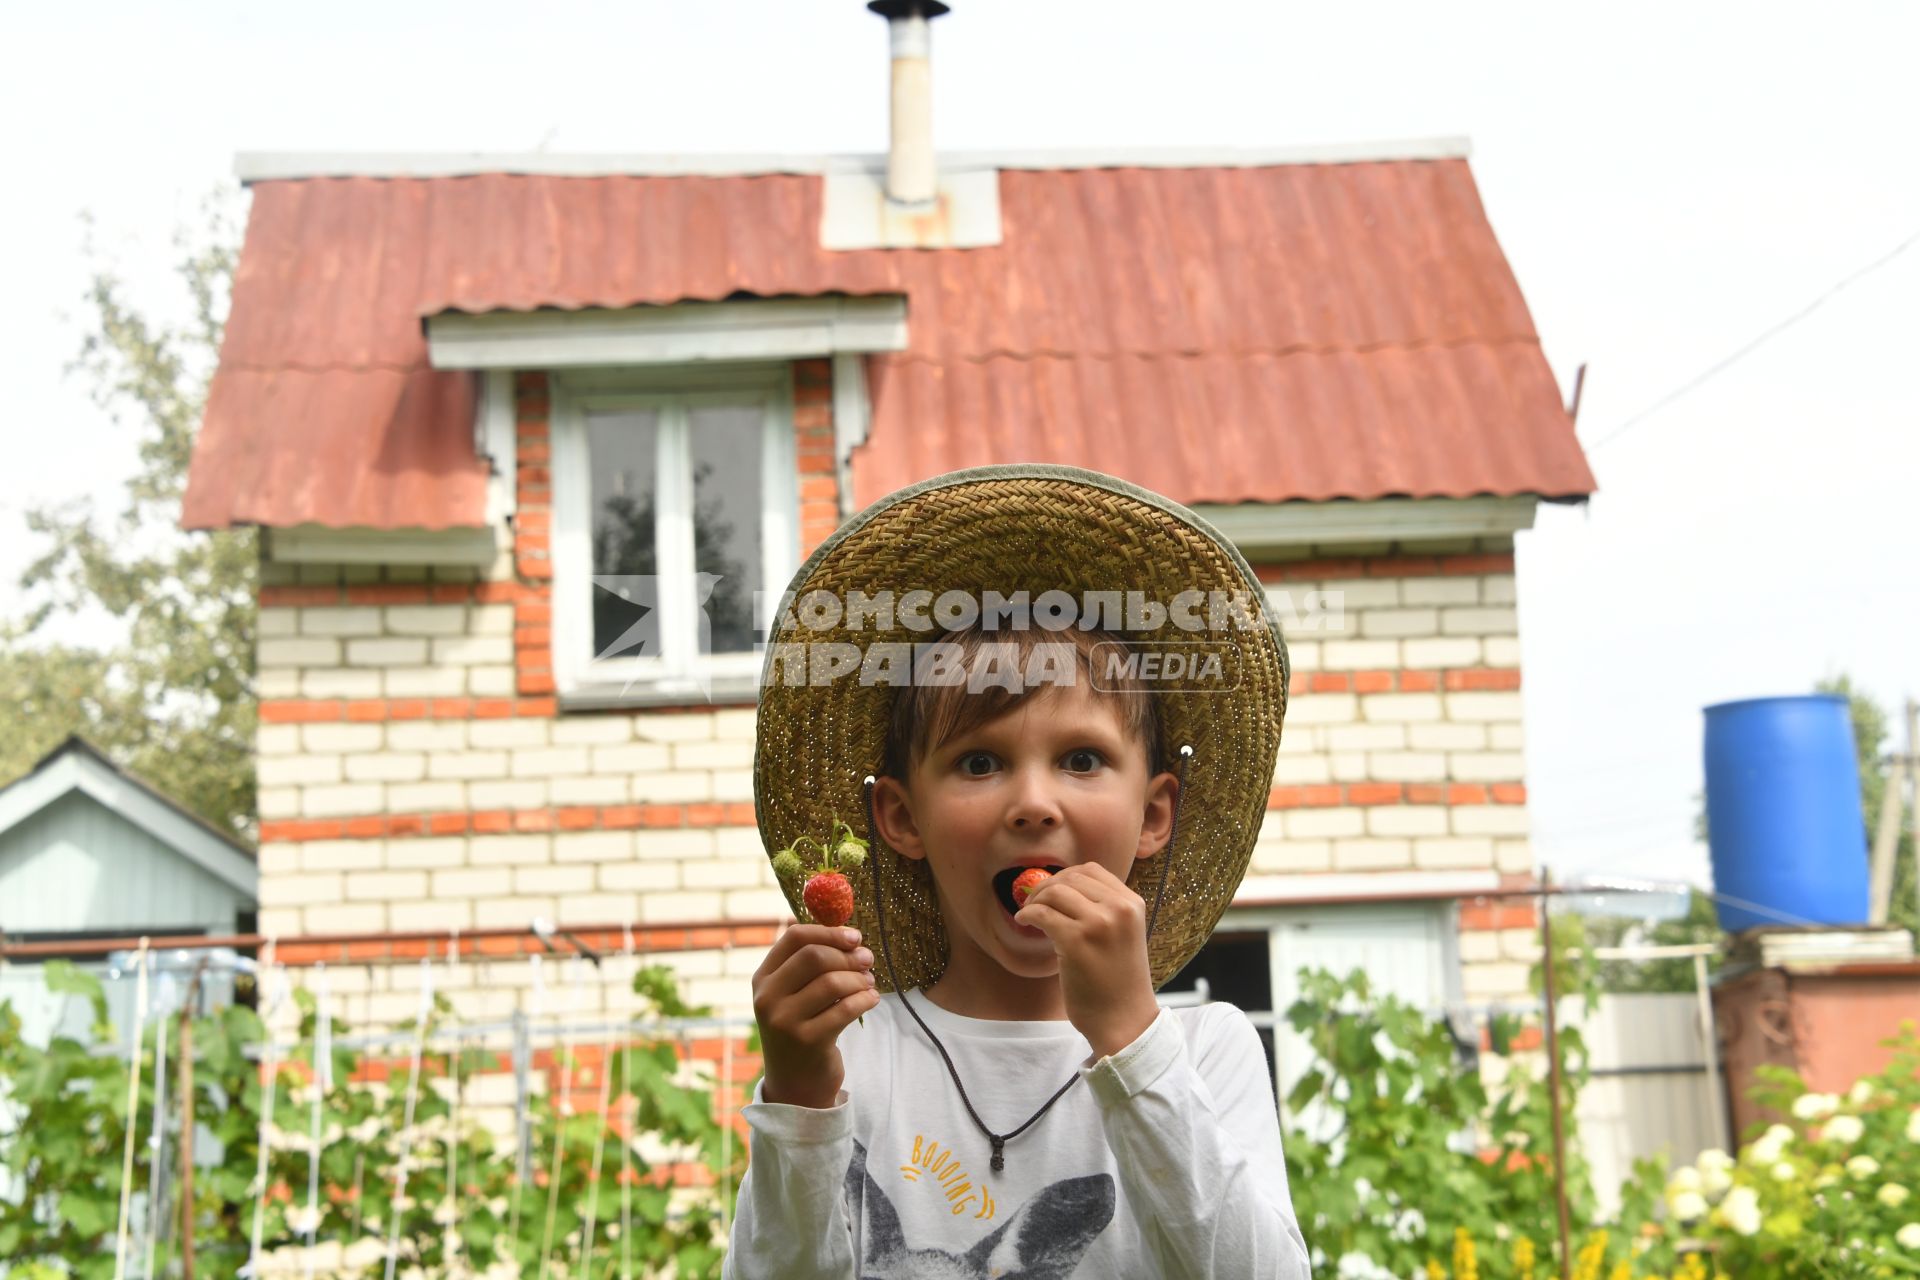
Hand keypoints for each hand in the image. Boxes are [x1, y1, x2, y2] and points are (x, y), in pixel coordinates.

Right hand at [751, 925, 878, 1108]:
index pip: (794, 938)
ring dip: (860, 979)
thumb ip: (809, 963)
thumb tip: (844, 928)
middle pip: (815, 956)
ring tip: (870, 983)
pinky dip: (865, 999)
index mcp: (763, 979)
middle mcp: (768, 998)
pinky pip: (846, 1009)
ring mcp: (784, 1021)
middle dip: (848, 955)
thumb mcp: (793, 995)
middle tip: (869, 959)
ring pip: (833, 982)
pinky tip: (871, 999)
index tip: (855, 936)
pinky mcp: (807, 1041)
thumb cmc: (801, 1028)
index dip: (829, 932)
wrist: (796, 1084)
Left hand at [1013, 863, 1160, 1057]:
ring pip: (1055, 891)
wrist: (1125, 1021)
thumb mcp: (1122, 935)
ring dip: (1035, 899)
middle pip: (1071, 877)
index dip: (1066, 876)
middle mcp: (1119, 908)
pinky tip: (1023, 922)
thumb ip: (1103, 910)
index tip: (1051, 890)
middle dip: (1047, 886)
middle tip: (1033, 902)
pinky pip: (1043, 914)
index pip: (1092, 870)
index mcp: (1132, 904)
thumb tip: (1062, 888)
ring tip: (1028, 914)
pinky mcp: (1077, 942)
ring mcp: (1099, 923)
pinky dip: (1028, 914)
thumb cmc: (1118, 982)